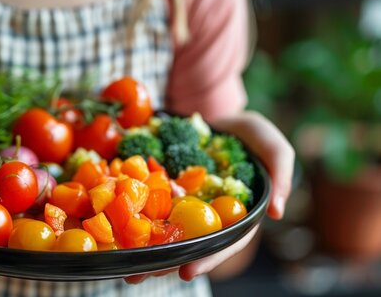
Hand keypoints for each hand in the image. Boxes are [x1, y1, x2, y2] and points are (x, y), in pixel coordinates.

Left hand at [125, 111, 293, 283]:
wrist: (214, 117)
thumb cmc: (247, 135)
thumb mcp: (270, 143)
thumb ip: (281, 170)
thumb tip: (276, 211)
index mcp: (235, 215)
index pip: (224, 242)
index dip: (209, 258)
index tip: (188, 271)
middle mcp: (207, 215)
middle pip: (188, 244)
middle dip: (165, 262)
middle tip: (140, 276)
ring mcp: (183, 204)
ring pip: (164, 232)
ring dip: (143, 250)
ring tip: (121, 266)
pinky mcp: (161, 190)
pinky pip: (146, 206)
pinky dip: (130, 218)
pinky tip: (111, 229)